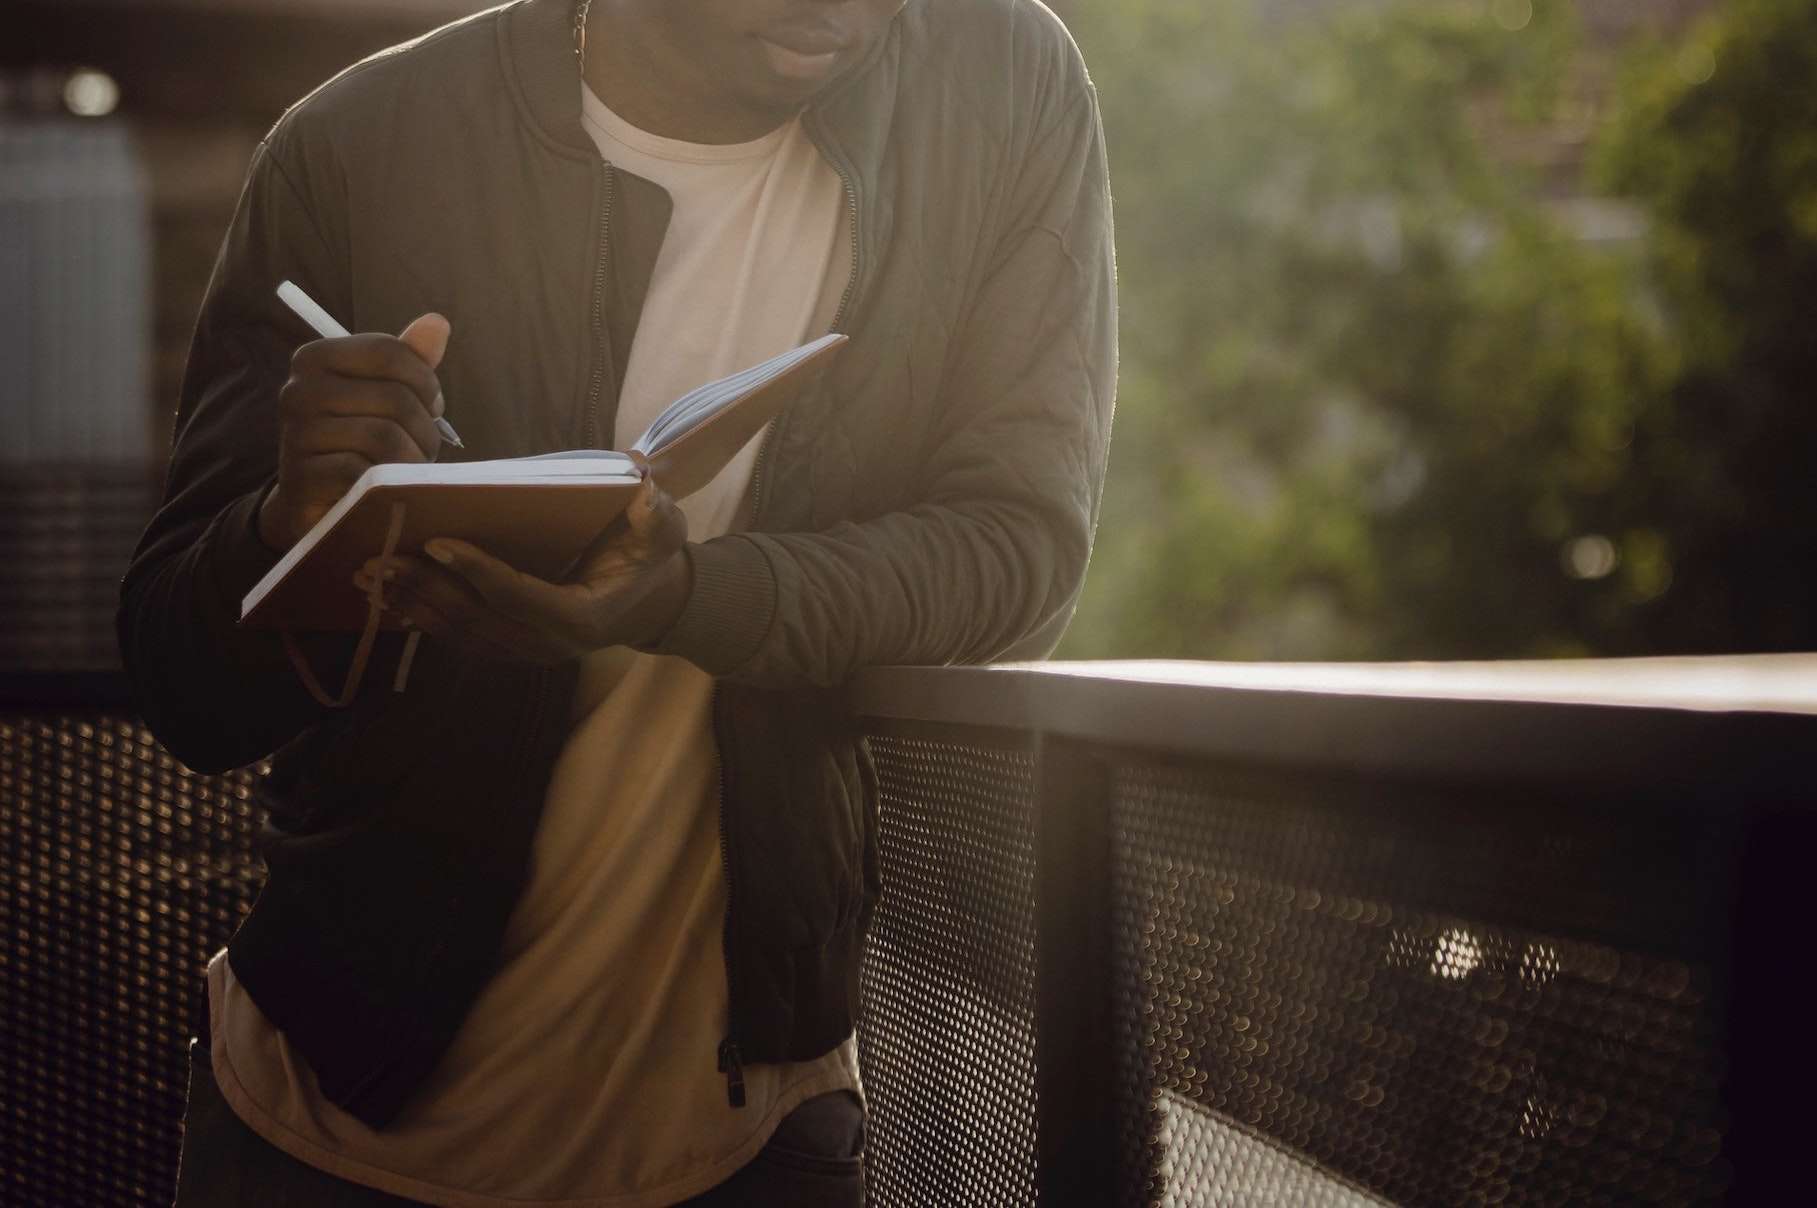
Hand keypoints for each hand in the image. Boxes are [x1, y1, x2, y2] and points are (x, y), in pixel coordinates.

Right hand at [259, 314, 449, 551]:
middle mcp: (298, 390)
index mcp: (315, 357)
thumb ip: (408, 359)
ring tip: (409, 468)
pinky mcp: (304, 479)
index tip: (431, 405)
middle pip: (396, 397)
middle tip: (424, 446)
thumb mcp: (383, 393)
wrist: (313, 503)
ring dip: (414, 459)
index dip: (425, 381)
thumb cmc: (356, 440)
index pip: (389, 352)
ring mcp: (297, 435)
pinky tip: (384, 487)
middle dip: (425, 428)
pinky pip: (368, 473)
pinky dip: (388, 484)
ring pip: (387, 437)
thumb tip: (438, 322)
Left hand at [360, 477, 691, 663]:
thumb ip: (656, 514)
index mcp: (582, 616)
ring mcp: (528, 653)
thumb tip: (640, 489)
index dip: (477, 571)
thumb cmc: (650, 557)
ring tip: (369, 576)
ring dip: (412, 605)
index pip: (519, 595)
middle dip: (425, 588)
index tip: (437, 541)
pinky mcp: (511, 650)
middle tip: (380, 559)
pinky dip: (422, 618)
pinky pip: (460, 638)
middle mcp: (549, 645)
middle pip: (476, 618)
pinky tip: (388, 597)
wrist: (651, 601)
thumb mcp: (665, 530)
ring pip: (461, 634)